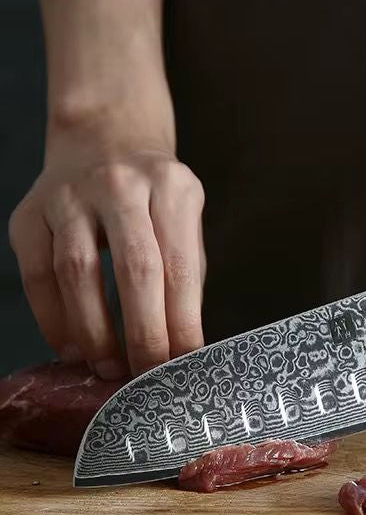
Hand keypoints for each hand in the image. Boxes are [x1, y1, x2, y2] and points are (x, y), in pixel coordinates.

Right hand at [9, 132, 205, 377]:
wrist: (105, 140)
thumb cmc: (154, 197)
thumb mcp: (184, 221)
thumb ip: (185, 274)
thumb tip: (184, 345)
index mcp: (172, 189)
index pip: (180, 266)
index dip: (183, 321)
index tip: (186, 363)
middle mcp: (121, 185)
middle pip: (135, 269)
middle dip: (144, 332)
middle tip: (148, 375)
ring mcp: (69, 195)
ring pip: (78, 271)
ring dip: (94, 330)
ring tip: (108, 367)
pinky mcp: (30, 212)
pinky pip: (37, 273)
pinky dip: (53, 317)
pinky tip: (71, 347)